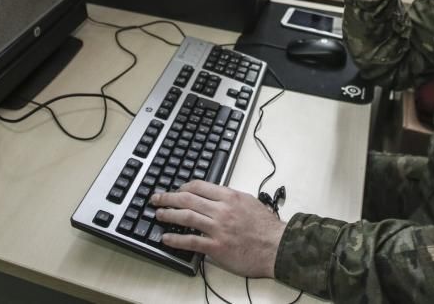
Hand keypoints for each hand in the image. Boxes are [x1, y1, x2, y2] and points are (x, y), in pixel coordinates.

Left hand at [151, 181, 285, 277]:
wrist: (277, 246)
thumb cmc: (266, 226)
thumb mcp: (249, 202)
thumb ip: (230, 198)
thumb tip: (215, 196)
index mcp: (229, 196)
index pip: (200, 186)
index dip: (184, 187)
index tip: (177, 190)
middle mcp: (221, 210)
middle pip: (188, 199)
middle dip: (168, 197)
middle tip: (156, 198)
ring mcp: (218, 228)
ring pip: (186, 217)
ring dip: (169, 214)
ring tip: (158, 214)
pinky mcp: (217, 247)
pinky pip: (191, 241)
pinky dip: (176, 239)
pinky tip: (166, 238)